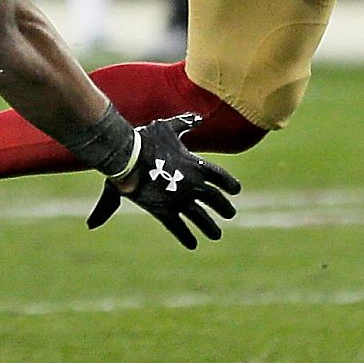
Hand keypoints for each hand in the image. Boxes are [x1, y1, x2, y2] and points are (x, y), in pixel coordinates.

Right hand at [85, 114, 240, 247]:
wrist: (127, 156)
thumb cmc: (145, 138)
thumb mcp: (168, 127)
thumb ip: (185, 123)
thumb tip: (197, 117)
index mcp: (196, 165)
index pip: (220, 177)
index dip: (229, 184)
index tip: (236, 191)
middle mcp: (192, 185)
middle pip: (214, 199)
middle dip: (223, 207)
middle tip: (230, 214)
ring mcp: (178, 199)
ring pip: (199, 217)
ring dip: (209, 226)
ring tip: (217, 235)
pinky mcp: (163, 210)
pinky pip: (177, 227)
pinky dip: (185, 236)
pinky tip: (193, 244)